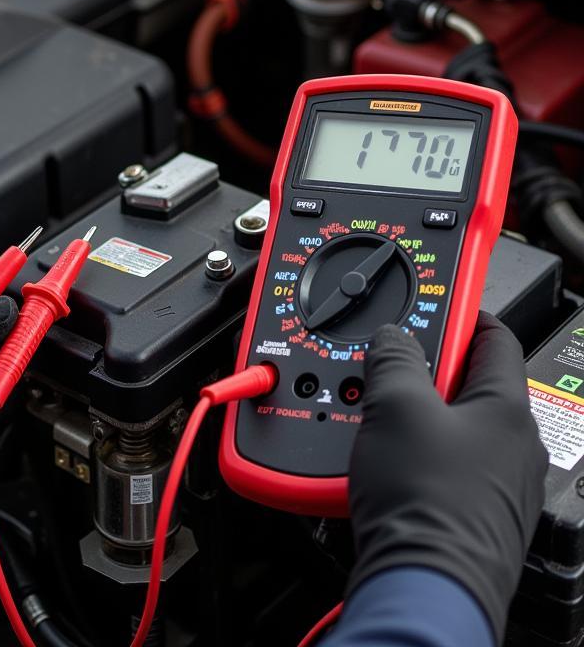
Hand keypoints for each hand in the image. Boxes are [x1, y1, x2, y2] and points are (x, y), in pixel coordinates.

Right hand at [347, 314, 547, 641]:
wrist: (423, 586)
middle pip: (466, 383)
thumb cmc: (425, 503)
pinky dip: (412, 454)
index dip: (459, 312)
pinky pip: (441, 466)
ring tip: (374, 417)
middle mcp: (514, 447)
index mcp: (508, 409)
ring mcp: (496, 485)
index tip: (433, 302)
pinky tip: (382, 462)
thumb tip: (393, 338)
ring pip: (450, 427)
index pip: (493, 336)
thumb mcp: (394, 406)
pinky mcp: (472, 514)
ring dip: (412, 414)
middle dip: (421, 370)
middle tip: (384, 367)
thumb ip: (393, 358)